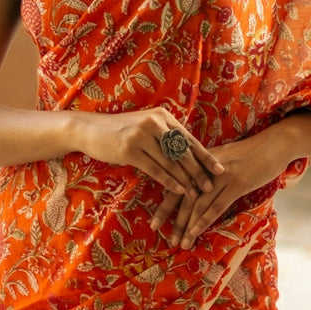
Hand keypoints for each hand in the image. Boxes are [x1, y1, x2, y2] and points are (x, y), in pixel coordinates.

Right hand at [74, 108, 223, 197]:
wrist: (90, 130)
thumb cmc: (120, 132)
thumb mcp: (145, 129)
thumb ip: (165, 137)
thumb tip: (187, 155)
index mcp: (163, 116)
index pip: (189, 139)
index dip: (205, 156)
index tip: (220, 170)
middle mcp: (155, 123)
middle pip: (182, 151)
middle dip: (198, 171)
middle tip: (210, 186)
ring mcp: (142, 135)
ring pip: (170, 162)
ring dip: (185, 180)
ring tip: (196, 193)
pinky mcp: (130, 149)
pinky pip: (155, 168)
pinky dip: (168, 181)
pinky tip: (178, 190)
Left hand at [149, 129, 292, 246]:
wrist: (275, 144)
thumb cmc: (252, 153)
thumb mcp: (226, 160)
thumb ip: (210, 172)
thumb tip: (198, 190)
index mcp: (200, 161)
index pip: (175, 183)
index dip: (164, 204)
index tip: (154, 222)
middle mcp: (206, 168)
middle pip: (181, 194)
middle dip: (169, 216)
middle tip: (159, 234)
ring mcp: (221, 176)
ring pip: (197, 203)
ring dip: (186, 225)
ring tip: (179, 243)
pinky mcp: (236, 183)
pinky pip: (216, 205)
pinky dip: (204, 220)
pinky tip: (195, 232)